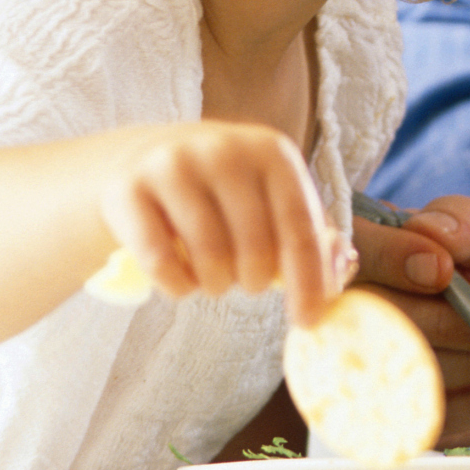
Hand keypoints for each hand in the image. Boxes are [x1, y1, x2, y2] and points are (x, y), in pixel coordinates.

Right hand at [99, 122, 347, 325]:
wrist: (138, 163)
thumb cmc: (221, 195)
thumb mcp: (270, 199)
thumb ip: (311, 235)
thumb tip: (341, 269)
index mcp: (271, 150)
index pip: (301, 227)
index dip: (309, 281)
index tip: (309, 321)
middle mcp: (224, 148)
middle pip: (256, 248)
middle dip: (253, 282)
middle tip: (243, 281)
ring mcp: (172, 164)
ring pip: (210, 257)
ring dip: (215, 286)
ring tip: (213, 279)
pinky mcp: (128, 189)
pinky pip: (160, 262)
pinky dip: (176, 286)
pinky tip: (181, 280)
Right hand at [352, 195, 469, 446]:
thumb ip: (468, 219)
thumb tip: (434, 231)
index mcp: (364, 251)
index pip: (350, 253)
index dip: (388, 261)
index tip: (442, 270)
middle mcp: (354, 314)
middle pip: (376, 326)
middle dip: (449, 324)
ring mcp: (374, 371)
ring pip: (407, 376)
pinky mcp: (405, 416)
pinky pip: (432, 420)